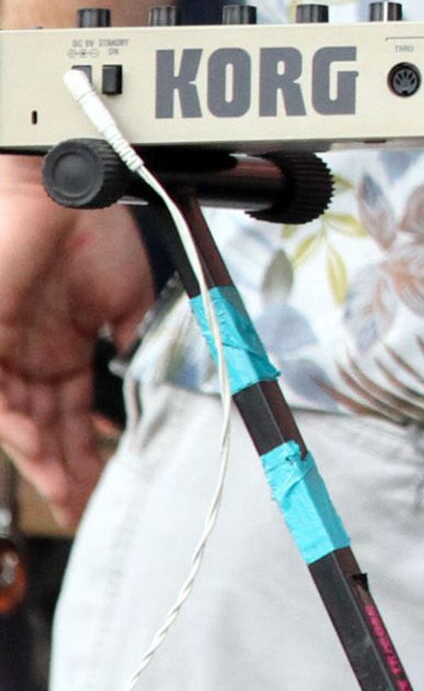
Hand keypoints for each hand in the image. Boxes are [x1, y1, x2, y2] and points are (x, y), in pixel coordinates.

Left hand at [0, 161, 152, 519]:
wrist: (69, 188)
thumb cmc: (92, 228)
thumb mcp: (128, 293)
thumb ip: (132, 334)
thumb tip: (143, 368)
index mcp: (64, 345)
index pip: (73, 412)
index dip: (89, 447)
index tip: (106, 479)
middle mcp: (31, 355)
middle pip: (44, 426)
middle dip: (66, 467)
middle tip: (86, 502)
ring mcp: (6, 351)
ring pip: (16, 421)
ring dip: (41, 458)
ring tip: (68, 490)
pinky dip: (14, 426)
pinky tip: (36, 449)